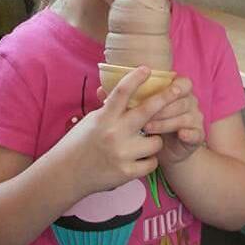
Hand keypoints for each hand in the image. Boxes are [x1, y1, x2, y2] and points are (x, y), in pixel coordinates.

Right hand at [56, 67, 182, 195]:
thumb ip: (109, 107)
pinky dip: (149, 160)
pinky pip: (152, 163)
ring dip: (155, 139)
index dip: (135, 78)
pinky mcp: (126, 172)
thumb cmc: (79, 143)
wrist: (65, 175)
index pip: (121, 93)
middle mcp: (114, 133)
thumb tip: (122, 87)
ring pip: (156, 141)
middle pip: (146, 111)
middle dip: (165, 98)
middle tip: (179, 89)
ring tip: (145, 141)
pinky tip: (141, 158)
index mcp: (104, 117)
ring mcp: (121, 154)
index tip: (147, 68)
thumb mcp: (92, 120)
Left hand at [141, 77, 204, 166]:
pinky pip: (195, 134)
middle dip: (160, 109)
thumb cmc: (151, 122)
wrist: (164, 150)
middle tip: (142, 117)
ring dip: (165, 123)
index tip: (154, 95)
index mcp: (180, 91)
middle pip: (181, 102)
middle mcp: (191, 102)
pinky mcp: (197, 136)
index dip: (171, 88)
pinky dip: (189, 134)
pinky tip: (181, 134)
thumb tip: (116, 89)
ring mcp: (195, 119)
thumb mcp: (144, 109)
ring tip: (147, 128)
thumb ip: (140, 97)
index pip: (183, 83)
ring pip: (184, 118)